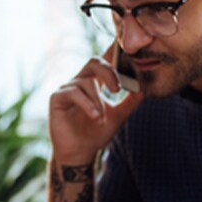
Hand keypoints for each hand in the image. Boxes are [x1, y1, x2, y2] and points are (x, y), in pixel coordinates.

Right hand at [49, 46, 143, 165]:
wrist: (80, 153)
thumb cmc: (96, 133)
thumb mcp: (118, 116)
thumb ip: (130, 102)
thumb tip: (144, 88)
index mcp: (95, 82)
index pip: (104, 61)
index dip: (113, 52)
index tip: (125, 48)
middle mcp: (80, 81)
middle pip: (94, 62)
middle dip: (108, 72)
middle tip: (118, 89)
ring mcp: (68, 89)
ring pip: (86, 82)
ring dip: (97, 101)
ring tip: (102, 119)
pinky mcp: (57, 98)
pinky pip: (73, 93)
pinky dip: (87, 105)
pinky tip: (95, 117)